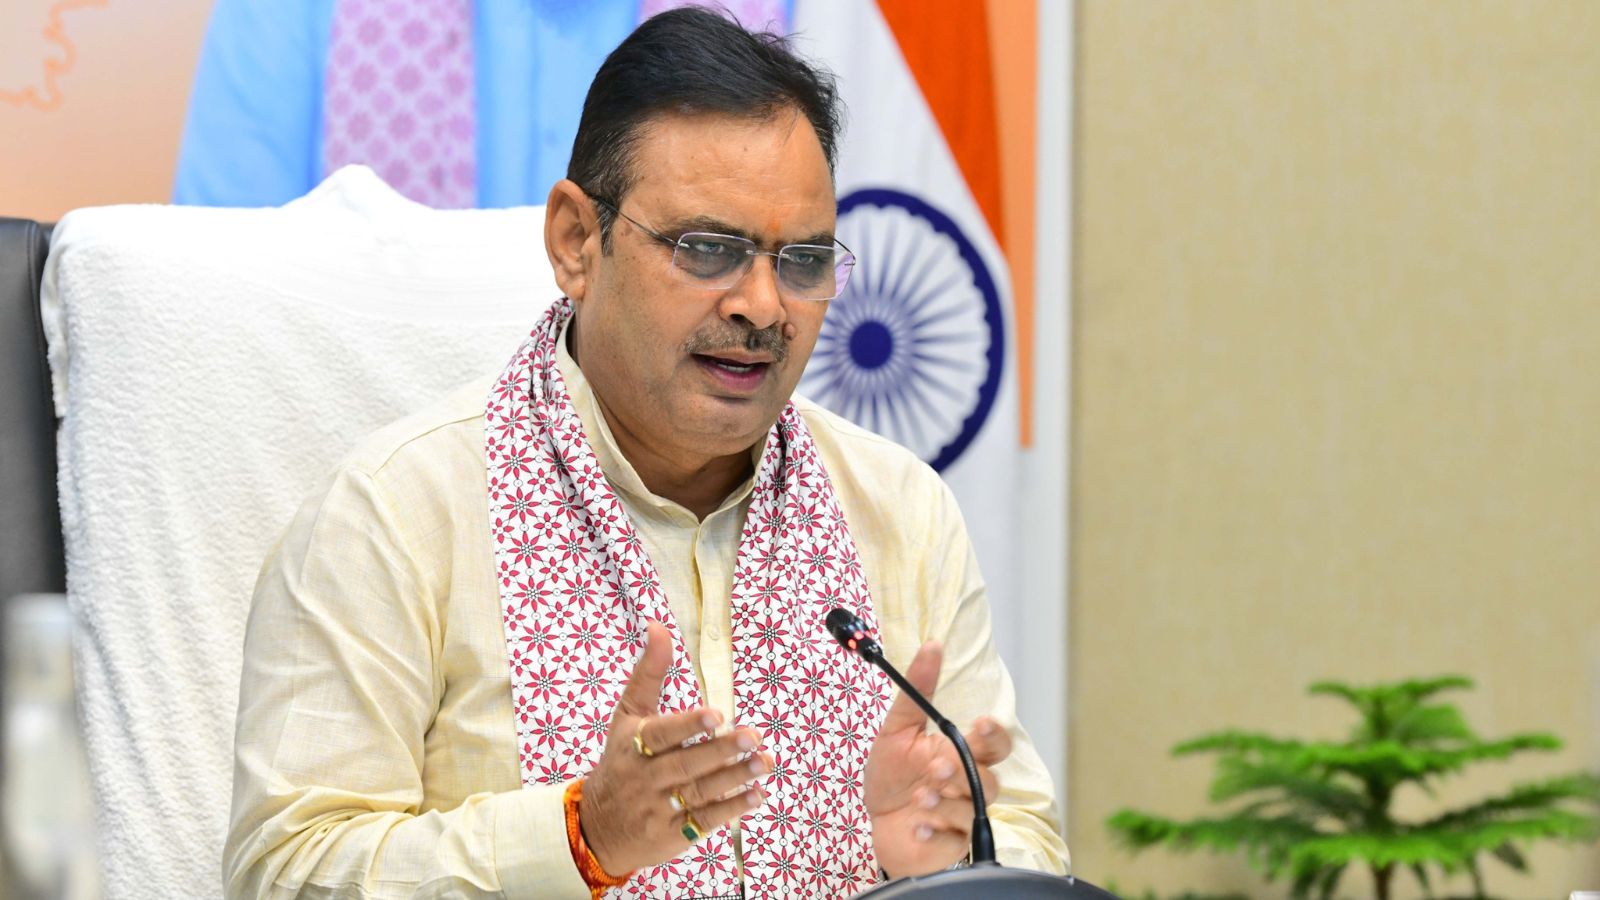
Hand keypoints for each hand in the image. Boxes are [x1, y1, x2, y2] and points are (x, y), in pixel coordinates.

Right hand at [579, 621, 770, 874]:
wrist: (597, 827)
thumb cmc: (620, 761)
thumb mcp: (627, 716)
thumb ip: (648, 673)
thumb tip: (658, 626)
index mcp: (632, 745)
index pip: (661, 735)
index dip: (688, 725)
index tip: (717, 714)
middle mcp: (643, 778)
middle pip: (684, 765)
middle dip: (721, 751)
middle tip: (754, 736)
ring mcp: (657, 809)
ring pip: (699, 793)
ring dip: (735, 778)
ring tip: (764, 762)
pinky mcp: (671, 835)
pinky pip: (704, 822)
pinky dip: (732, 808)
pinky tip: (757, 794)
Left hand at [863, 641, 1011, 877]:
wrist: (875, 821)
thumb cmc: (890, 775)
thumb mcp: (896, 729)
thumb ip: (916, 690)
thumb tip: (932, 646)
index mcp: (961, 753)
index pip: (994, 743)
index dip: (994, 734)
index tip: (981, 723)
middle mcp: (969, 784)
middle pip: (991, 777)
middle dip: (965, 772)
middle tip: (937, 768)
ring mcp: (964, 815)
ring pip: (976, 806)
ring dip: (949, 800)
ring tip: (920, 797)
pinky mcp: (953, 843)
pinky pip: (957, 837)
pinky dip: (938, 829)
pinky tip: (919, 825)